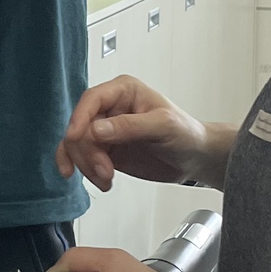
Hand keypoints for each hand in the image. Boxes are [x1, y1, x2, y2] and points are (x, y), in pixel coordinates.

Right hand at [57, 76, 219, 191]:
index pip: (92, 100)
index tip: (75, 138)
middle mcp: (111, 108)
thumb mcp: (163, 125)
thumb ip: (130, 126)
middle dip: (88, 152)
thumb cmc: (186, 133)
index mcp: (123, 91)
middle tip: (104, 170)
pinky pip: (83, 159)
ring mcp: (106, 131)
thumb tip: (98, 129)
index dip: (79, 118)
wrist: (195, 158)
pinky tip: (98, 180)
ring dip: (87, 165)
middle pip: (81, 127)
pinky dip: (86, 171)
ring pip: (78, 145)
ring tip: (106, 179)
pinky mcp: (106, 151)